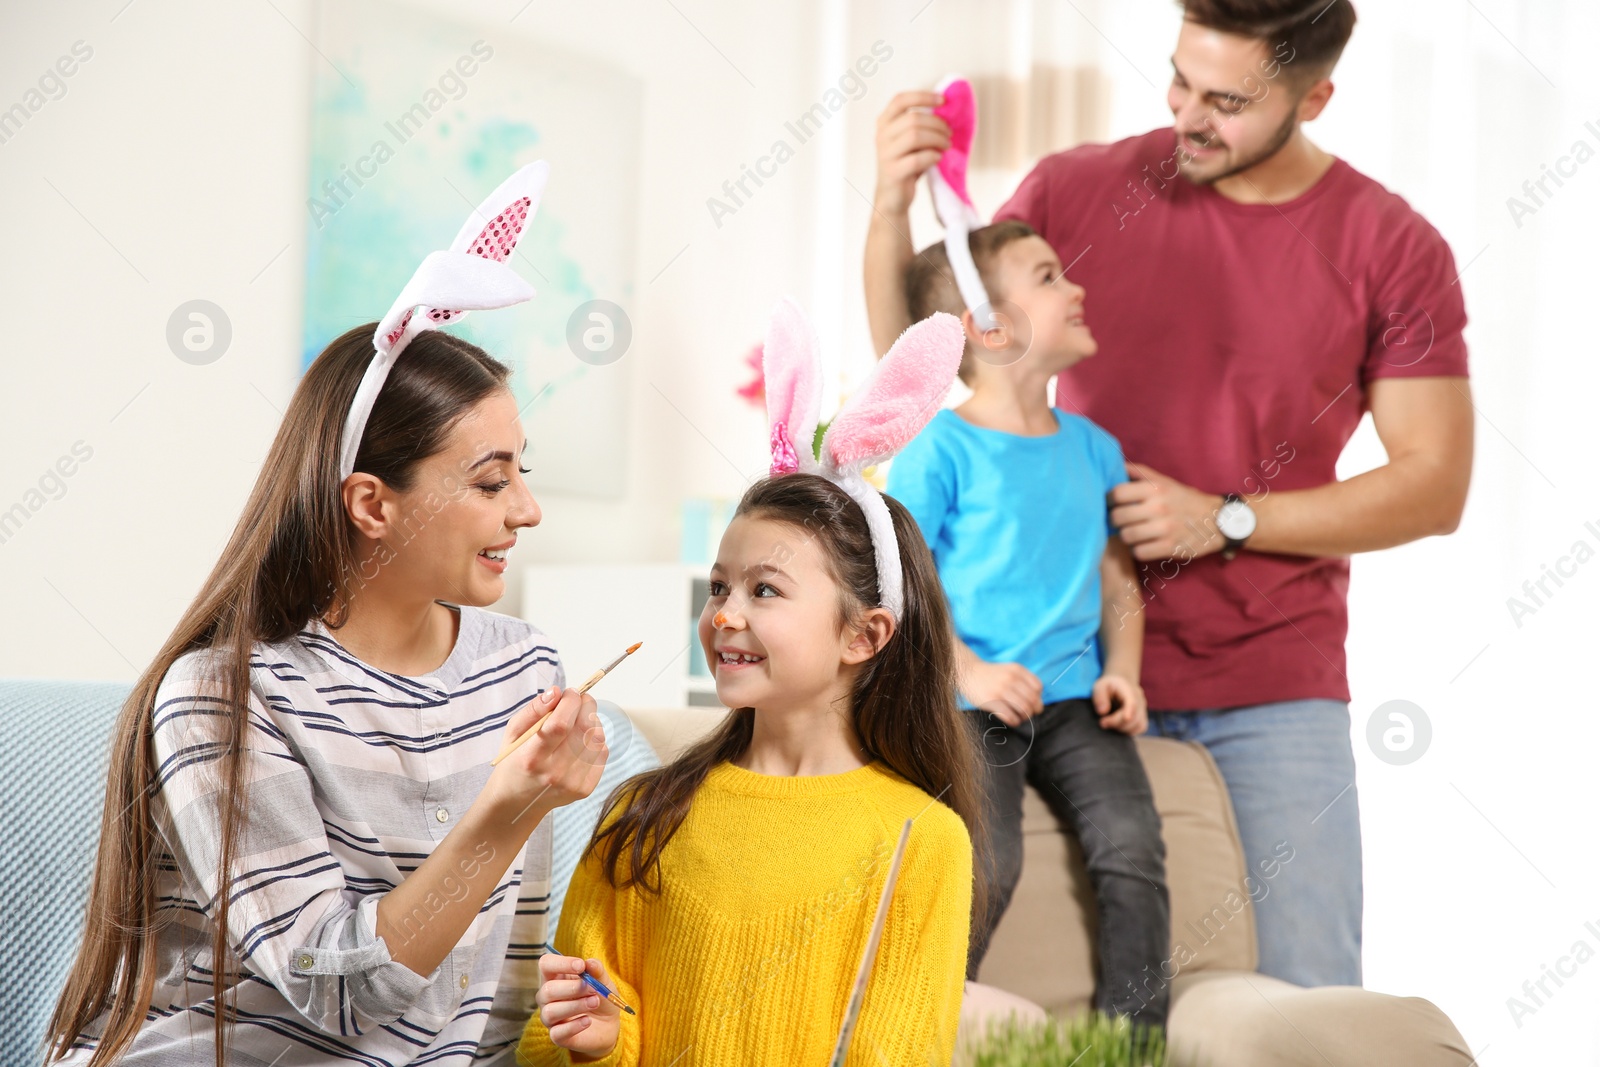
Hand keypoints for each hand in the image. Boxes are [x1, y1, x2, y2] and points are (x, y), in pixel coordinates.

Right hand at [483, 687, 607, 827]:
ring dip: (592, 720)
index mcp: (532, 757)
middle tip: (579, 700)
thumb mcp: (513, 733)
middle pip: (584, 729)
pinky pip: (602, 753)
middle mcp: (554, 772)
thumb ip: (533, 710)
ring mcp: (572, 783)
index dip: (571, 702)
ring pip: (597, 739)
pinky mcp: (585, 789)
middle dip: (586, 705)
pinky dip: (595, 739)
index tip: (570, 692)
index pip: (560, 724)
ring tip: (578, 720)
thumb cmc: (514, 762)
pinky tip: (581, 739)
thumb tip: (556, 692)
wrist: (518, 802)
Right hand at [536, 953, 622, 1055]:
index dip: (560, 963)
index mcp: (555, 976)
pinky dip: (574, 1026)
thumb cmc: (599, 996)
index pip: (546, 964)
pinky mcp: (556, 1036)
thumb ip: (596, 971)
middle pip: (547, 990)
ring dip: (576, 1006)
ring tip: (594, 1002)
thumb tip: (589, 963)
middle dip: (573, 988)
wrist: (608, 1023)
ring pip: (551, 1011)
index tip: (580, 966)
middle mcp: (547, 996)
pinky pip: (557, 1033)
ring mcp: (549, 1017)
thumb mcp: (603, 981)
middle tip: (593, 989)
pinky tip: (588, 1021)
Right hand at [873, 90, 949, 216]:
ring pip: (915, 136)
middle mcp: (881, 136)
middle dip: (937, 124)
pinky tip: (938, 158)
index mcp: (884, 122)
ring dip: (937, 139)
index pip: (900, 100)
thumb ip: (921, 124)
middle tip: (949, 133)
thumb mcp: (911, 140)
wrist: (893, 196)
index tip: (943, 101)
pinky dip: (932, 156)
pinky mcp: (892, 172)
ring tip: (946, 145)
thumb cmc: (906, 164)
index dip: (923, 96)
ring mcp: (885, 154)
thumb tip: (945, 109)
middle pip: (913, 118)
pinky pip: (917, 159)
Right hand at [962, 660, 1043, 725]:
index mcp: (1017, 670)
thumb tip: (1037, 702)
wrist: (968, 673)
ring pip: (1024, 709)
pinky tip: (1012, 720)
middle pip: (1033, 700)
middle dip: (1034, 710)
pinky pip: (1010, 716)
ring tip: (1019, 717)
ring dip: (1025, 717)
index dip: (1038, 698)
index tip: (1032, 702)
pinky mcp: (991, 701)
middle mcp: (1011, 678)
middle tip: (1028, 713)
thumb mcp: (1009, 670)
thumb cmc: (991, 676)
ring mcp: (1001, 689)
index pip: (1038, 687)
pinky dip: (1015, 722)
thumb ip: (1023, 681)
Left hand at [1092, 673, 1147, 734]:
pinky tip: (1118, 727)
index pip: (1133, 702)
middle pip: (1135, 717)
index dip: (1129, 712)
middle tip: (1102, 723)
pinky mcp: (1142, 718)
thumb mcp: (1099, 686)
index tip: (1123, 718)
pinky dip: (1129, 731)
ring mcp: (1143, 709)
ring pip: (1139, 725)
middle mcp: (1140, 700)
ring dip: (1123, 729)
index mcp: (1129, 690)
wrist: (1120, 683)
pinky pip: (1140, 728)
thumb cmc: (1108, 686)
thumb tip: (1103, 712)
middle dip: (1117, 723)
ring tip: (1109, 724)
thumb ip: (1099, 697)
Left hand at [1109, 462, 1225, 562]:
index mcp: (1156, 488)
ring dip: (1126, 535)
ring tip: (1132, 532)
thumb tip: (1113, 464)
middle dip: (1115, 520)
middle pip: (1118, 516)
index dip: (1109, 499)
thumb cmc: (1184, 499)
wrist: (1218, 520)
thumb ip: (1139, 474)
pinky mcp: (1170, 548)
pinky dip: (1138, 550)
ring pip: (1126, 536)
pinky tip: (1144, 544)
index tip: (1111, 503)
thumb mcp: (1165, 481)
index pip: (1117, 493)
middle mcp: (1160, 507)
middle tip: (1120, 520)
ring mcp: (1165, 529)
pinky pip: (1139, 552)